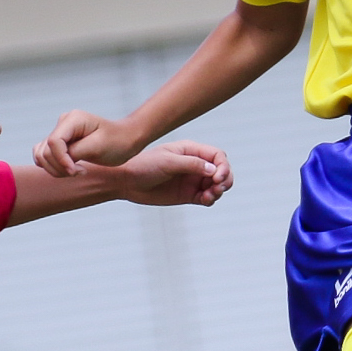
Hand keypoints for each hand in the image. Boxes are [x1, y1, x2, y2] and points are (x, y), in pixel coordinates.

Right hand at [34, 111, 142, 176]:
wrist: (126, 140)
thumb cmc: (117, 141)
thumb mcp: (97, 147)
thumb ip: (74, 152)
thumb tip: (57, 160)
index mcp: (73, 119)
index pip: (53, 142)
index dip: (61, 160)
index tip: (76, 171)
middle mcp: (64, 124)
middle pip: (45, 150)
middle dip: (60, 167)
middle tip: (80, 172)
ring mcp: (61, 133)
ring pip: (42, 155)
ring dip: (56, 169)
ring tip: (77, 171)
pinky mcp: (61, 143)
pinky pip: (46, 157)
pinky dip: (55, 167)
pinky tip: (73, 169)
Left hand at [111, 141, 233, 207]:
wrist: (126, 181)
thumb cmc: (143, 165)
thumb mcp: (167, 161)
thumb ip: (191, 165)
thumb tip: (214, 170)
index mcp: (191, 150)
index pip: (217, 156)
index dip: (223, 166)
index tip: (218, 177)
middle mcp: (194, 164)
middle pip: (221, 170)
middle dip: (225, 179)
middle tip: (218, 188)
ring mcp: (192, 180)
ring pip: (216, 185)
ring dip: (218, 191)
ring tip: (209, 196)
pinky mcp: (188, 195)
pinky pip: (207, 197)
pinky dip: (210, 199)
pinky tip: (205, 200)